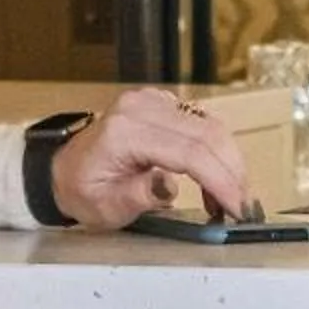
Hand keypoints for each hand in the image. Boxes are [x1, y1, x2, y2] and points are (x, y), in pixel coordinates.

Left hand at [47, 87, 256, 229]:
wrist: (64, 169)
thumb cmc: (83, 190)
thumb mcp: (105, 207)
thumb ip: (138, 195)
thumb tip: (170, 184)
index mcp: (125, 132)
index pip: (190, 151)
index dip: (221, 180)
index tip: (238, 208)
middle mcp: (142, 107)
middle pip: (209, 134)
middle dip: (234, 173)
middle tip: (244, 207)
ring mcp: (154, 101)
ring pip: (212, 126)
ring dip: (230, 164)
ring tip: (230, 199)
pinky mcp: (165, 104)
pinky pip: (204, 124)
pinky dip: (219, 153)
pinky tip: (218, 181)